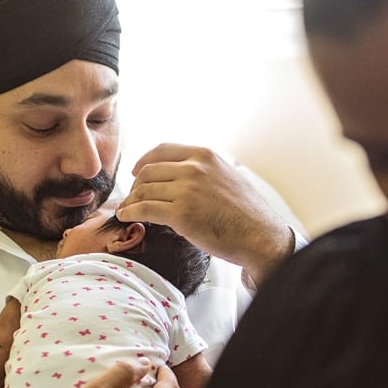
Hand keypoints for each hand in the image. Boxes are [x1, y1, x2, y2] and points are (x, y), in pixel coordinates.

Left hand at [117, 144, 294, 284]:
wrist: (261, 237)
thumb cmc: (248, 215)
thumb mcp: (228, 178)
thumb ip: (206, 172)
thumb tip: (184, 176)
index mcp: (206, 156)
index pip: (163, 150)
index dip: (144, 160)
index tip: (137, 172)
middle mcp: (195, 168)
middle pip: (149, 170)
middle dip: (136, 185)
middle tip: (133, 197)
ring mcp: (187, 190)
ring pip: (144, 190)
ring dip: (131, 200)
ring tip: (127, 209)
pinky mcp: (181, 214)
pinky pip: (144, 209)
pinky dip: (131, 212)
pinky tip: (127, 217)